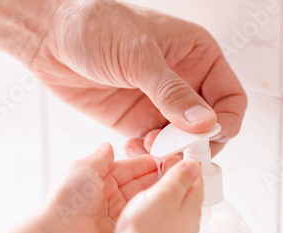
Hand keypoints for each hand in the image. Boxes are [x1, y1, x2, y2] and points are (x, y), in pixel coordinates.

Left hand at [28, 0, 246, 156]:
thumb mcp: (139, 55)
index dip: (226, 120)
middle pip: (210, 125)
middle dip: (198, 142)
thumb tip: (205, 123)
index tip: (209, 136)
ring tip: (152, 148)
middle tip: (178, 150)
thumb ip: (172, 92)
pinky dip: (150, 155)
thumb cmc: (96, 27)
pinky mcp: (136, 121)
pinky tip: (135, 149)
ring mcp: (159, 104)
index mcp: (197, 56)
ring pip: (182, 141)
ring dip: (172, 152)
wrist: (52, 39)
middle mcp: (183, 83)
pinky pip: (154, 147)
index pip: (231, 97)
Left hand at [41, 143, 177, 232]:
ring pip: (143, 200)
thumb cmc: (67, 201)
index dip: (147, 163)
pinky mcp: (122, 231)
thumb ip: (100, 158)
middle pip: (139, 184)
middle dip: (158, 176)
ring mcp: (116, 215)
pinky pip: (141, 218)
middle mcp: (109, 197)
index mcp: (99, 179)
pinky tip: (168, 205)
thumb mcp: (82, 168)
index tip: (166, 158)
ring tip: (178, 184)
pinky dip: (154, 211)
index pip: (129, 168)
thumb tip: (107, 146)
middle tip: (179, 170)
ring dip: (159, 193)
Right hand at [112, 159, 203, 232]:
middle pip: (185, 197)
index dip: (185, 168)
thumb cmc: (147, 228)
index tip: (172, 159)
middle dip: (174, 182)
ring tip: (147, 190)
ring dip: (163, 198)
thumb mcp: (165, 194)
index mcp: (193, 209)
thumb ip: (180, 178)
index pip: (196, 182)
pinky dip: (155, 214)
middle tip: (159, 170)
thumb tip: (194, 165)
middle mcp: (189, 225)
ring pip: (173, 210)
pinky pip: (162, 223)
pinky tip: (143, 213)